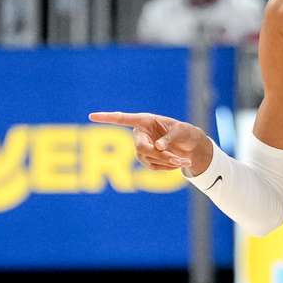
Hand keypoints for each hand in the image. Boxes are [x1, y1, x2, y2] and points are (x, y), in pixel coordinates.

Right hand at [88, 111, 211, 172]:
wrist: (191, 146)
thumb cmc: (185, 133)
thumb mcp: (182, 131)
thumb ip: (169, 137)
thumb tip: (157, 148)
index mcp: (145, 120)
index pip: (122, 119)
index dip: (107, 118)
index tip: (91, 116)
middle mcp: (140, 134)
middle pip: (140, 147)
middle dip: (159, 155)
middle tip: (177, 159)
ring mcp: (141, 148)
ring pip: (148, 159)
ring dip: (166, 162)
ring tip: (184, 160)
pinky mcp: (146, 160)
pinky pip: (154, 167)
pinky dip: (167, 167)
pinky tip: (178, 163)